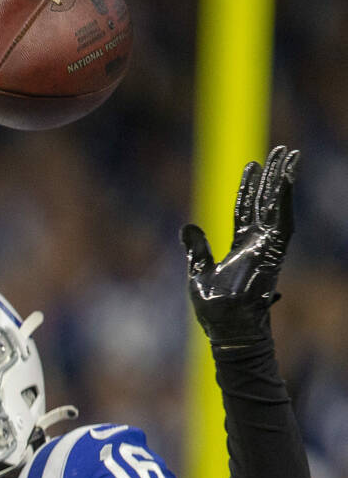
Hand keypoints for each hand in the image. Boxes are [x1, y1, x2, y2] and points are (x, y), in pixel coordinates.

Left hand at [181, 144, 298, 345]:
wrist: (226, 328)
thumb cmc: (213, 309)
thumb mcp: (197, 272)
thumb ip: (196, 248)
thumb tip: (187, 226)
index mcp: (241, 247)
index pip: (246, 209)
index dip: (248, 187)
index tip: (252, 164)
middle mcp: (257, 244)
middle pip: (266, 201)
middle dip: (273, 176)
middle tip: (282, 149)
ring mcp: (267, 247)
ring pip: (278, 206)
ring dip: (284, 180)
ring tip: (290, 155)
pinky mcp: (274, 253)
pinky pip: (283, 222)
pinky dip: (285, 200)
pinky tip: (288, 178)